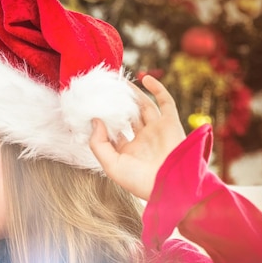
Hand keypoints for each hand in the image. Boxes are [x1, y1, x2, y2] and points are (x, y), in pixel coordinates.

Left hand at [89, 75, 185, 199]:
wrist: (170, 184)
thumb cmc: (139, 180)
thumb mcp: (111, 164)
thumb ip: (98, 143)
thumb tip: (95, 120)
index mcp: (128, 151)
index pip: (113, 131)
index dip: (103, 120)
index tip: (91, 107)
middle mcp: (143, 139)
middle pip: (128, 116)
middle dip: (118, 103)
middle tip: (106, 88)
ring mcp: (157, 130)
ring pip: (143, 106)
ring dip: (133, 93)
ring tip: (120, 80)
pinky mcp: (171, 123)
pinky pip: (165, 101)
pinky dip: (157, 89)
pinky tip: (145, 78)